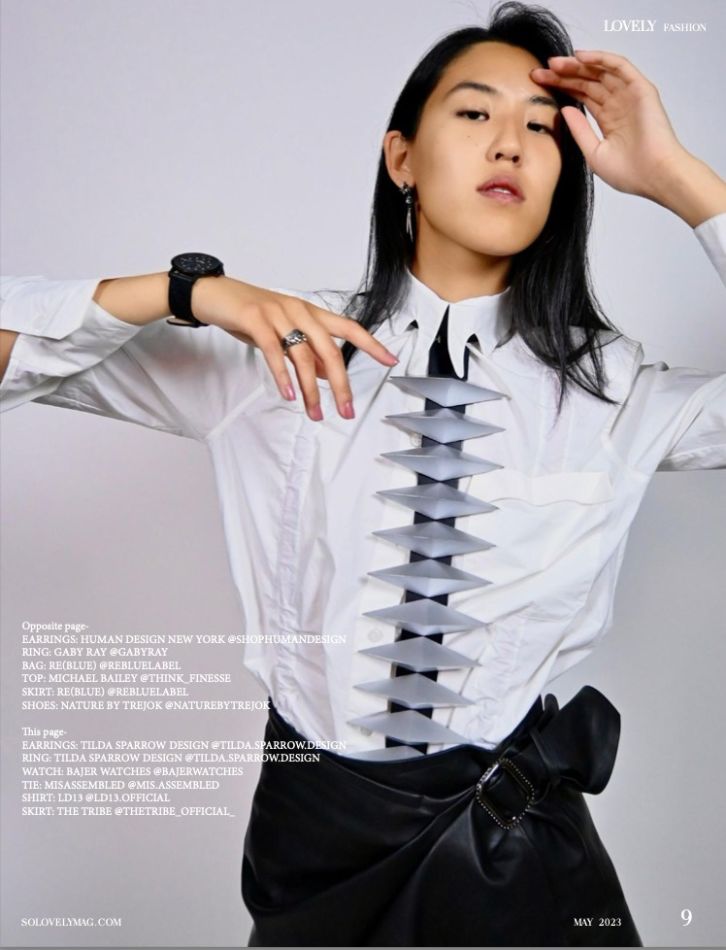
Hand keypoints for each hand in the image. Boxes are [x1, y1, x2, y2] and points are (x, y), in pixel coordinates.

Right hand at [193, 276, 398, 421]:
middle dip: (342, 384)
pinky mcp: (256, 319)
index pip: (349, 328)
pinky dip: (283, 375)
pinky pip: (275, 351)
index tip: (390, 361)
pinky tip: (289, 394)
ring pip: (304, 356)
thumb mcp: (283, 332)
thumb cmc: (249, 314)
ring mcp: (278, 314)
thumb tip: (329, 375)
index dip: (371, 345)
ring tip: (314, 413)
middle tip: (346, 410)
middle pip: (330, 350)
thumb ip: (307, 351)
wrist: (213, 293)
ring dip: (311, 390)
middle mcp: (299, 311)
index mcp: (311, 313)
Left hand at [530, 50, 687, 199]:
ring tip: (555, 63)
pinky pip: (619, 67)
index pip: (581, 95)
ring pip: (600, 72)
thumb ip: (579, 130)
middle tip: (540, 71)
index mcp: (608, 119)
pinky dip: (601, 59)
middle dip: (564, 74)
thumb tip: (564, 109)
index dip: (560, 87)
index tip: (537, 85)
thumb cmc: (629, 173)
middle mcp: (618, 103)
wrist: (654, 176)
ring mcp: (630, 95)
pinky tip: (580, 57)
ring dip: (578, 65)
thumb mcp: (593, 152)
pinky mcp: (641, 89)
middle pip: (587, 81)